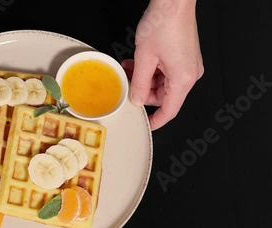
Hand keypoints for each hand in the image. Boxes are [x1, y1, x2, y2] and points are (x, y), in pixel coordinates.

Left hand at [122, 0, 203, 129]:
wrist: (174, 2)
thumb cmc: (164, 23)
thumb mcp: (145, 58)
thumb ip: (139, 83)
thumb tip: (137, 100)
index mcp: (183, 79)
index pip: (169, 110)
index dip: (156, 121)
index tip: (144, 125)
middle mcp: (190, 74)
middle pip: (163, 96)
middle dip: (143, 91)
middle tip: (127, 84)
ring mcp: (188, 65)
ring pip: (162, 83)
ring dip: (144, 78)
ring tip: (130, 68)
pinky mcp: (184, 56)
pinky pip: (166, 71)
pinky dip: (151, 69)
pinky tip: (138, 62)